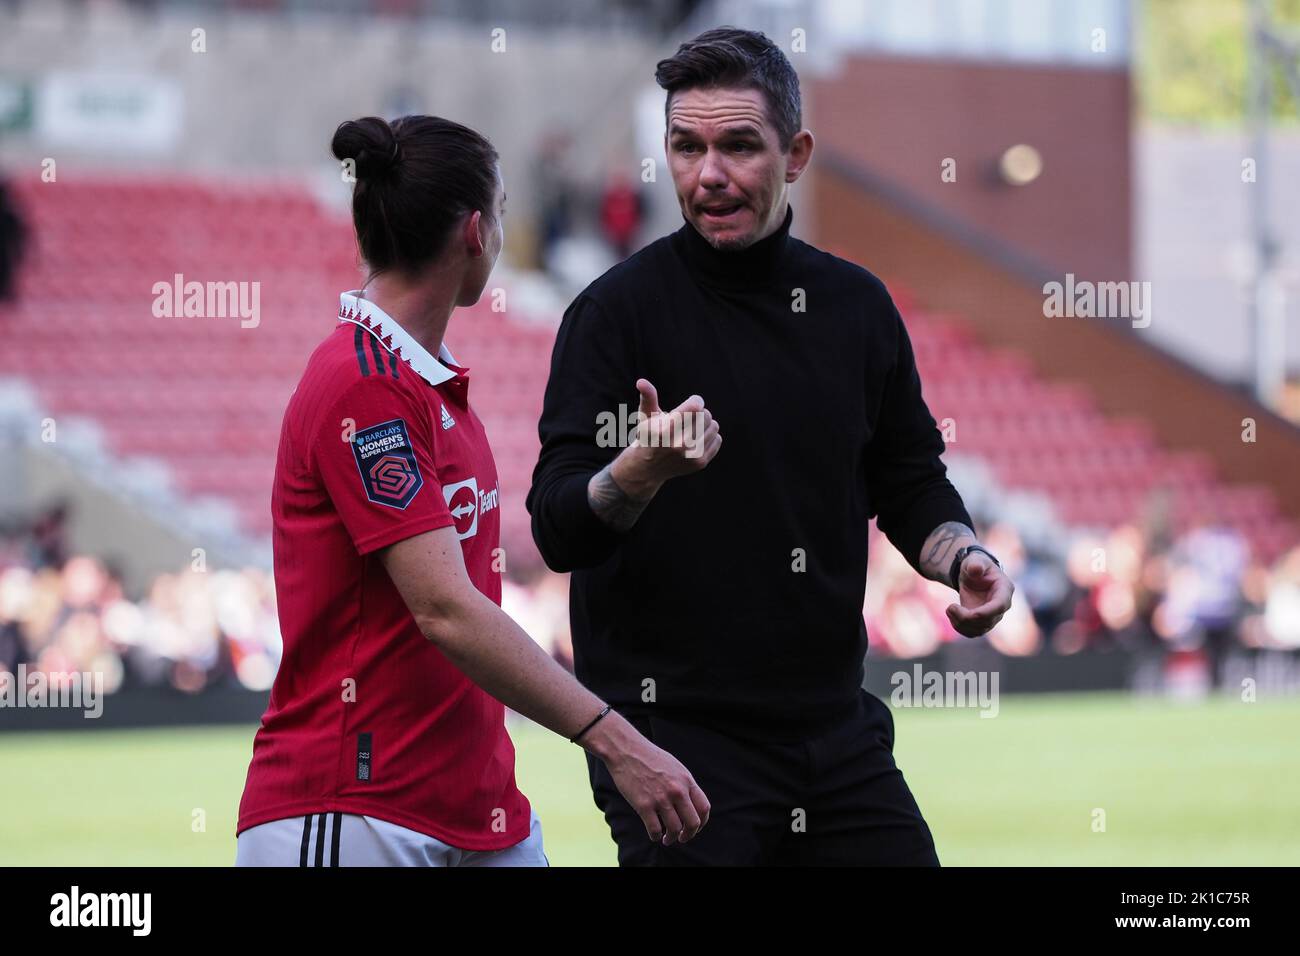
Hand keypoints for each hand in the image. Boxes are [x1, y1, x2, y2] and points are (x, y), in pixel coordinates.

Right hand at [582, 712, 710, 845]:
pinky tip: (655, 835)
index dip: (702, 823)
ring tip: (667, 838)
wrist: (625, 749)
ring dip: (672, 838)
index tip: (694, 828)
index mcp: (686, 780)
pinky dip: (656, 837)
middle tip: (682, 838)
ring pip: (674, 830)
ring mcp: (661, 798)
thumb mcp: (674, 767)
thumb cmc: (649, 758)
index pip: (704, 808)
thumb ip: (684, 785)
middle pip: (693, 823)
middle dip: (689, 835)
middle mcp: (677, 790)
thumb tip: (690, 806)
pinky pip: (655, 830)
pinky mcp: (643, 805)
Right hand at [610, 379, 721, 495]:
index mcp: (666, 430)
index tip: (691, 402)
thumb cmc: (648, 435)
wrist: (648, 468)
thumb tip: (641, 381)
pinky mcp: (700, 463)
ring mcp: (691, 456)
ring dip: (705, 423)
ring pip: (714, 426)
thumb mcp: (646, 415)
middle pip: (706, 415)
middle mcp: (679, 445)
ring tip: (692, 427)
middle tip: (688, 417)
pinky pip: (718, 439)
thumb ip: (648, 396)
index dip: (695, 401)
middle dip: (699, 412)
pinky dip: (709, 436)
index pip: (696, 406)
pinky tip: (697, 439)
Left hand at [946, 555, 1013, 637]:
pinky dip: (959, 628)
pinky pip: (972, 633)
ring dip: (960, 624)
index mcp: (1004, 589)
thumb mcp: (974, 560)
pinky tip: (952, 615)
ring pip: (979, 630)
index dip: (986, 613)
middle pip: (987, 621)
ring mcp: (993, 616)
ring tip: (949, 609)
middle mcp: (1002, 606)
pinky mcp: (983, 623)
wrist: (972, 575)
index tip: (969, 613)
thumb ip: (976, 564)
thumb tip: (976, 570)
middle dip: (966, 618)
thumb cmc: (975, 565)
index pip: (1000, 606)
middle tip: (950, 607)